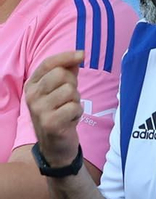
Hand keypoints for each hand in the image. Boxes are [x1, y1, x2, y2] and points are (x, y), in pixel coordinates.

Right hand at [25, 51, 85, 167]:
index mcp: (32, 85)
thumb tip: (78, 55)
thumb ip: (67, 71)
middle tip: (69, 98)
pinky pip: (74, 107)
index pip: (48, 63)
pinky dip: (77, 113)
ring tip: (68, 110)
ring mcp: (39, 110)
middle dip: (73, 84)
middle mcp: (31, 96)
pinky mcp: (50, 123)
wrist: (55, 144)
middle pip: (61, 74)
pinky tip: (69, 120)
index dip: (66, 56)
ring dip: (75, 100)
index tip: (82, 54)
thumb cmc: (60, 111)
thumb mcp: (60, 89)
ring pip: (70, 90)